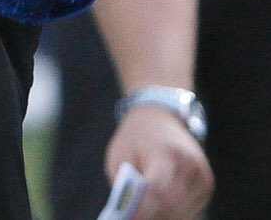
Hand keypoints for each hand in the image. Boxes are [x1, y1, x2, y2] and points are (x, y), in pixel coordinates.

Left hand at [105, 105, 212, 219]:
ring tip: (142, 210)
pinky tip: (158, 207)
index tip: (129, 217)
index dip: (143, 209)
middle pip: (172, 206)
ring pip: (181, 212)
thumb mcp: (121, 156)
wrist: (159, 118)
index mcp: (167, 154)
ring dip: (162, 215)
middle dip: (151, 215)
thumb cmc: (135, 139)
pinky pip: (189, 209)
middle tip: (132, 216)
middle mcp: (190, 166)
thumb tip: (130, 214)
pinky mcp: (206, 185)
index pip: (158, 191)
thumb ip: (125, 184)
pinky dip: (172, 212)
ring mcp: (202, 177)